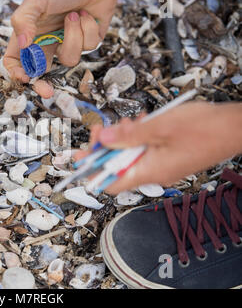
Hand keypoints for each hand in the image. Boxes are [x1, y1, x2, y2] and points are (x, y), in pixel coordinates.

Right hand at [4, 0, 119, 98]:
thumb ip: (24, 20)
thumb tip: (25, 45)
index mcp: (29, 34)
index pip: (16, 60)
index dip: (17, 72)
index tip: (24, 77)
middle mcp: (47, 42)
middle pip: (40, 72)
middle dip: (43, 84)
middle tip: (47, 92)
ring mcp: (68, 43)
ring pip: (69, 59)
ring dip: (73, 37)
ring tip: (74, 15)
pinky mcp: (88, 40)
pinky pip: (88, 46)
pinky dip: (88, 29)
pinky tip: (86, 14)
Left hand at [74, 102, 241, 194]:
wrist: (236, 127)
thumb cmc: (205, 128)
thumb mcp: (158, 126)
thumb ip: (127, 135)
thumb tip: (102, 140)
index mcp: (149, 171)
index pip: (110, 183)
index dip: (91, 170)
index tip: (80, 156)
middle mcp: (154, 173)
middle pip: (117, 167)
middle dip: (105, 148)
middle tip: (100, 131)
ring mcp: (162, 166)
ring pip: (130, 156)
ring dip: (122, 140)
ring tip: (124, 124)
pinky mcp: (168, 157)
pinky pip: (144, 151)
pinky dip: (137, 138)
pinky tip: (139, 124)